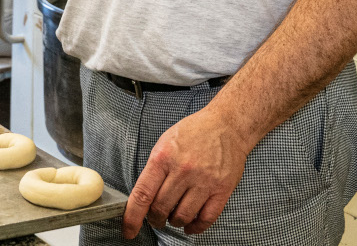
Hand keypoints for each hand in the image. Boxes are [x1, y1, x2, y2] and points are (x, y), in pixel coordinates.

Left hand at [124, 108, 254, 237]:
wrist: (227, 125)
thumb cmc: (194, 132)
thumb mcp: (165, 143)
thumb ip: (154, 170)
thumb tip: (143, 198)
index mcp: (163, 158)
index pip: (142, 194)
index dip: (132, 217)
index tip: (129, 231)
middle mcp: (183, 170)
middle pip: (161, 208)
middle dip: (155, 219)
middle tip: (156, 218)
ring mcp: (204, 181)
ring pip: (182, 217)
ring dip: (174, 222)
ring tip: (174, 216)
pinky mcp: (222, 189)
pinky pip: (206, 219)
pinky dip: (195, 227)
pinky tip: (190, 225)